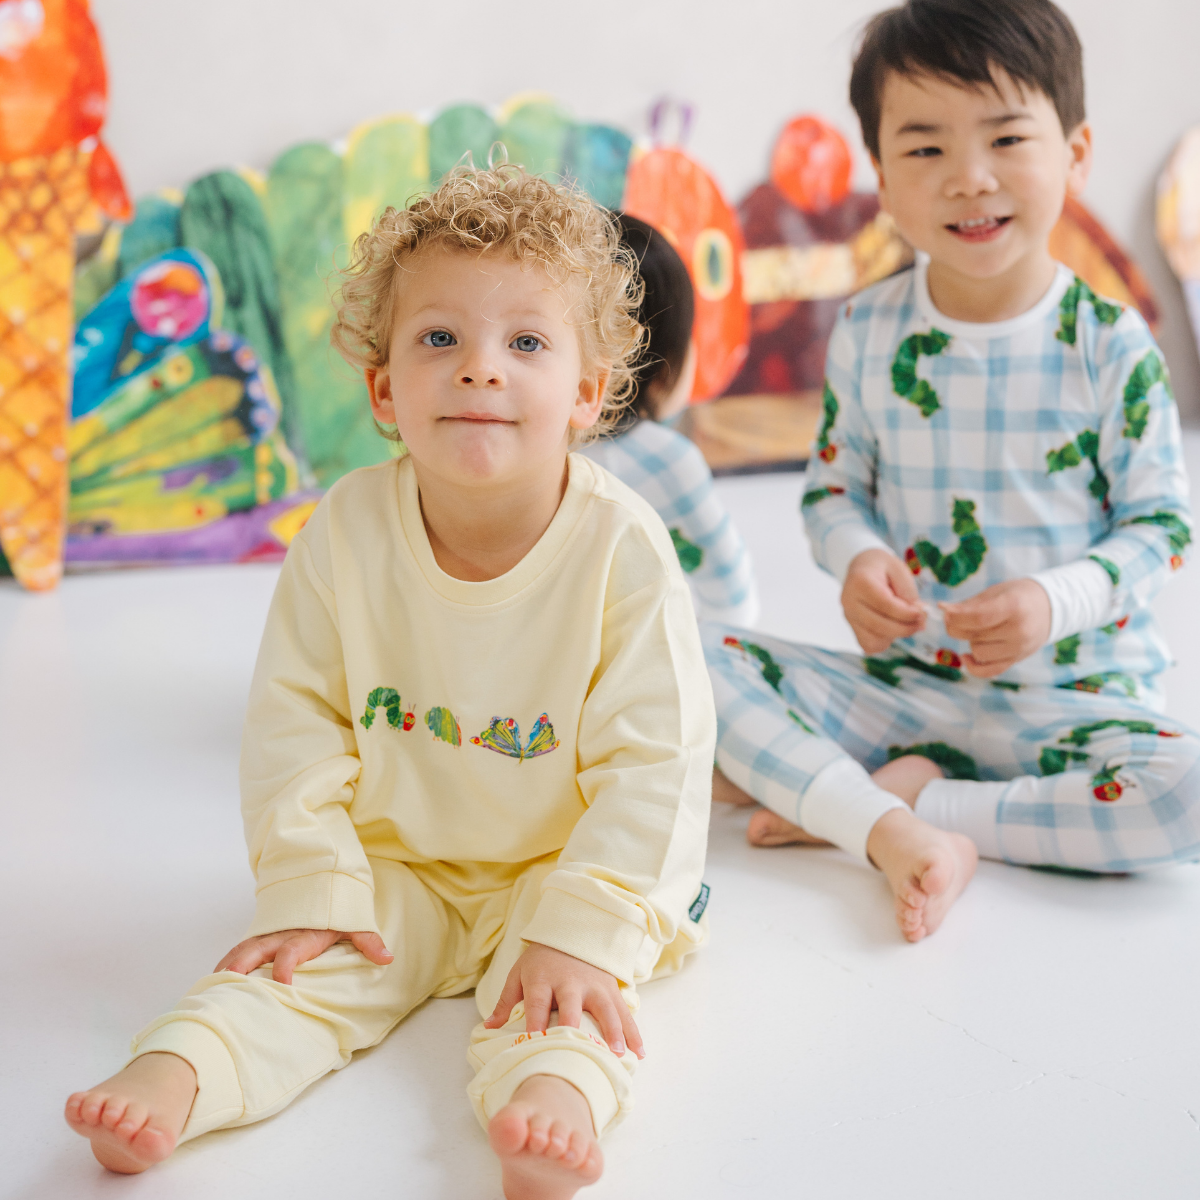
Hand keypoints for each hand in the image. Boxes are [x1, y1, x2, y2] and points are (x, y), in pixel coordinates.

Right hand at [215, 928, 392, 984]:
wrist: (320, 883)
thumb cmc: (335, 911)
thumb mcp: (353, 922)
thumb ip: (368, 940)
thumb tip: (388, 958)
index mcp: (303, 936)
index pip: (291, 953)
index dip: (285, 968)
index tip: (282, 986)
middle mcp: (279, 936)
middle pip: (255, 951)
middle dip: (240, 967)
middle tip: (226, 986)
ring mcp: (266, 936)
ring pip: (240, 951)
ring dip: (227, 967)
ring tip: (210, 989)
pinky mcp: (258, 938)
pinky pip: (237, 951)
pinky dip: (224, 965)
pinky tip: (212, 983)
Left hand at [484, 942, 643, 1058]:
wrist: (571, 931)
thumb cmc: (541, 961)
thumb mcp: (518, 974)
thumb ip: (506, 1002)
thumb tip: (489, 1028)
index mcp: (542, 979)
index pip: (537, 1003)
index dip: (536, 1023)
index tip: (536, 1044)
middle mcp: (569, 982)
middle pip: (572, 1005)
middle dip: (576, 1027)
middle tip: (581, 1050)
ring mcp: (593, 985)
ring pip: (605, 1009)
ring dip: (613, 1031)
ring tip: (618, 1053)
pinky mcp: (611, 988)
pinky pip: (624, 1011)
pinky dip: (633, 1031)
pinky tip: (639, 1052)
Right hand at [842, 548, 926, 653]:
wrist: (862, 567)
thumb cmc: (883, 567)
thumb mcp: (899, 569)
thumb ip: (907, 592)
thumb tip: (917, 615)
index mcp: (860, 582)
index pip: (885, 605)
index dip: (907, 613)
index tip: (922, 613)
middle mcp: (849, 601)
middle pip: (878, 625)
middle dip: (905, 628)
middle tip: (921, 622)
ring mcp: (848, 615)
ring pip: (873, 639)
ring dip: (895, 636)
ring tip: (907, 624)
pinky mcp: (851, 626)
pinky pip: (868, 645)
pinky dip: (884, 642)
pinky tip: (892, 629)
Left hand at [940, 578, 1050, 677]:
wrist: (1050, 608)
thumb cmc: (1018, 596)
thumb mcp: (995, 592)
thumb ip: (969, 604)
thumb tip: (942, 609)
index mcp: (1014, 607)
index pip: (978, 618)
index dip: (956, 617)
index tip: (944, 612)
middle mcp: (1019, 630)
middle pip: (975, 636)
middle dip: (957, 627)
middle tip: (955, 618)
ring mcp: (1019, 648)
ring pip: (978, 653)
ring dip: (969, 642)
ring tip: (976, 630)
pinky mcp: (1017, 660)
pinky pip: (989, 671)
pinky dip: (973, 666)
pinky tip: (967, 656)